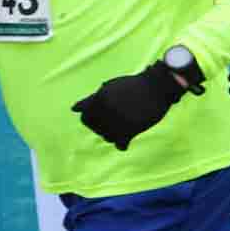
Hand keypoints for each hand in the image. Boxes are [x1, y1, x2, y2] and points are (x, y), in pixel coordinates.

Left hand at [72, 61, 190, 150]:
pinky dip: (121, 144)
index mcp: (99, 99)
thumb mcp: (108, 88)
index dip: (91, 117)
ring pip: (106, 137)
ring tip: (124, 124)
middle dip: (101, 126)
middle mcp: (106, 110)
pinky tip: (126, 139)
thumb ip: (90, 99)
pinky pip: (119, 144)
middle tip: (115, 120)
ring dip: (113, 134)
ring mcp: (118, 121)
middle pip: (95, 128)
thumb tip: (73, 109)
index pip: (84, 117)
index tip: (102, 115)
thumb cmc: (132, 86)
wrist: (157, 87)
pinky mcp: (132, 130)